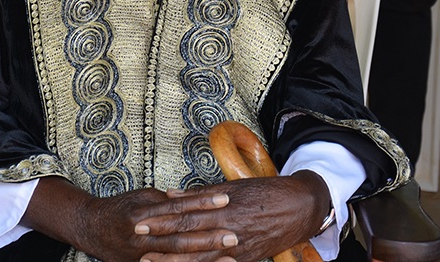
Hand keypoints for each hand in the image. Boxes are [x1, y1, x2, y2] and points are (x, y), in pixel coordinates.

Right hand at [75, 187, 235, 261]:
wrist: (91, 228)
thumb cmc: (120, 209)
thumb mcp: (142, 197)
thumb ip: (166, 201)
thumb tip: (192, 200)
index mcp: (142, 214)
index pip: (178, 208)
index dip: (202, 203)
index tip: (225, 199)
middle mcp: (142, 237)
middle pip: (180, 238)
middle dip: (208, 238)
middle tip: (234, 235)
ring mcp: (141, 256)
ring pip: (177, 259)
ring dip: (204, 258)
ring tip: (229, 258)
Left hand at [135, 173, 328, 261]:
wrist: (302, 207)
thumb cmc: (266, 192)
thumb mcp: (234, 186)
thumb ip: (202, 194)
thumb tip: (172, 194)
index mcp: (224, 208)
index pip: (186, 216)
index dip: (162, 221)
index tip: (140, 223)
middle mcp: (229, 229)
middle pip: (189, 239)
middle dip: (162, 243)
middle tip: (137, 246)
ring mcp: (238, 248)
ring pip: (201, 258)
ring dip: (175, 261)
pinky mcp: (247, 259)